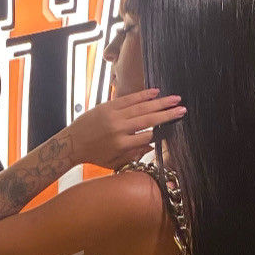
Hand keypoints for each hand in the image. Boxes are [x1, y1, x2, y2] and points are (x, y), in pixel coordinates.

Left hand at [66, 89, 184, 170]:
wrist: (72, 143)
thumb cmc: (94, 155)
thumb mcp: (114, 163)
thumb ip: (133, 156)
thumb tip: (152, 145)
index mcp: (121, 145)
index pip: (146, 137)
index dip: (160, 132)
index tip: (174, 127)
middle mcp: (118, 129)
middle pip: (148, 120)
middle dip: (167, 114)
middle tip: (182, 110)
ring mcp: (113, 116)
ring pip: (141, 107)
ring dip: (160, 102)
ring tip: (175, 99)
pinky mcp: (108, 107)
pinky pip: (128, 99)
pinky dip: (142, 95)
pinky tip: (156, 92)